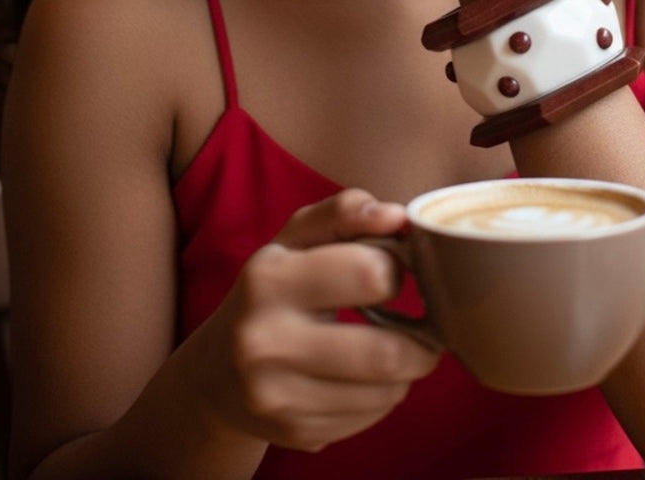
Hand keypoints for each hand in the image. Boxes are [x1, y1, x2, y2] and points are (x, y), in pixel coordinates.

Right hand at [194, 189, 439, 453]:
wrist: (217, 370)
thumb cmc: (272, 288)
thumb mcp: (297, 237)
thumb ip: (346, 211)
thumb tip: (397, 216)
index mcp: (269, 278)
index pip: (369, 274)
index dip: (396, 269)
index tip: (395, 271)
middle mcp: (264, 341)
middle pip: (384, 353)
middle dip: (422, 341)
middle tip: (427, 327)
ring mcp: (276, 395)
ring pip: (384, 393)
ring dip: (407, 372)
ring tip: (397, 350)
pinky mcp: (293, 432)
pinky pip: (368, 419)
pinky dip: (382, 397)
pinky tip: (367, 378)